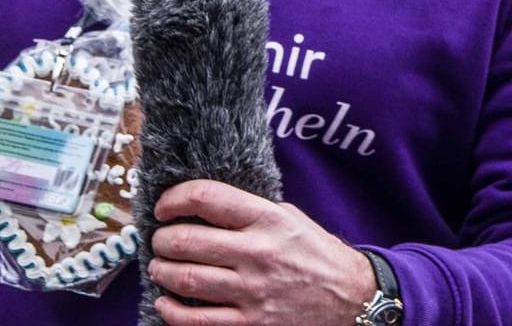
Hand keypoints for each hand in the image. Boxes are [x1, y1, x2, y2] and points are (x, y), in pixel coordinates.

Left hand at [147, 180, 376, 324]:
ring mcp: (253, 292)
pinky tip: (166, 301)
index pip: (206, 198)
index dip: (174, 199)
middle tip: (160, 240)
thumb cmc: (316, 254)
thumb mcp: (290, 218)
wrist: (351, 297)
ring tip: (161, 267)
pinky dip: (171, 311)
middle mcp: (258, 253)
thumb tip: (203, 207)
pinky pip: (196, 320)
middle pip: (186, 240)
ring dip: (162, 271)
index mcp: (268, 219)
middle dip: (162, 239)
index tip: (165, 207)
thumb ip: (250, 211)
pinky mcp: (250, 324)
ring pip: (185, 279)